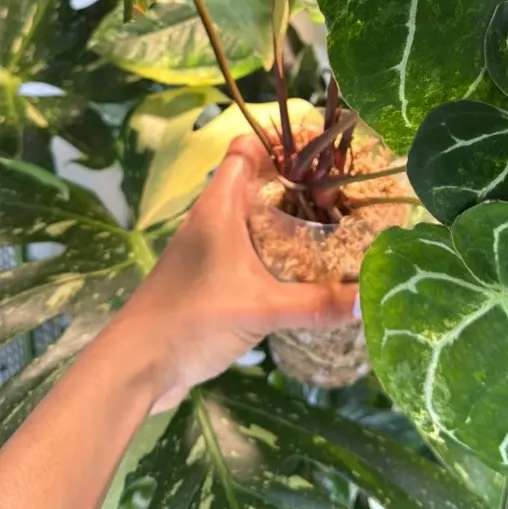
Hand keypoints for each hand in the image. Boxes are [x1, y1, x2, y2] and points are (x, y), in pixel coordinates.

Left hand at [118, 136, 357, 411]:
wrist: (138, 365)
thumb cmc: (191, 320)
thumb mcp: (260, 309)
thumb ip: (316, 303)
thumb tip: (368, 297)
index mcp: (219, 207)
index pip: (246, 148)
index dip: (283, 143)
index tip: (326, 154)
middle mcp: (214, 219)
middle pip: (259, 181)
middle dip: (300, 184)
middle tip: (343, 196)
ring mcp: (211, 248)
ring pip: (256, 217)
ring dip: (290, 219)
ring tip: (336, 228)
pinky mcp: (212, 276)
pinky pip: (252, 248)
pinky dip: (279, 251)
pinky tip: (306, 271)